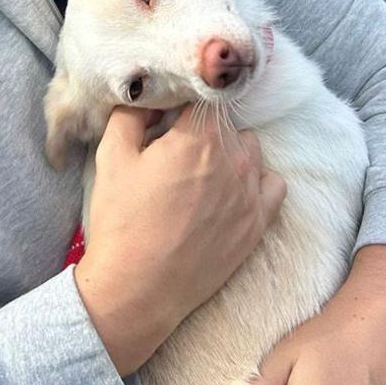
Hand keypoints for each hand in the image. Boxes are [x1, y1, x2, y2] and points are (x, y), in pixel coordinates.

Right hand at [75, 104, 286, 376]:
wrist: (140, 288)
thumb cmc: (123, 221)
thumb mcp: (112, 156)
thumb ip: (131, 113)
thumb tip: (149, 97)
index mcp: (199, 135)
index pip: (203, 96)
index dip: (184, 102)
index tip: (168, 117)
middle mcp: (235, 157)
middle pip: (227, 123)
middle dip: (203, 129)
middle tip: (176, 150)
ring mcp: (252, 191)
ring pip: (251, 150)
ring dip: (230, 152)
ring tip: (201, 173)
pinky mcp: (259, 222)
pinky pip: (273, 185)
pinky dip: (256, 181)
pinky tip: (231, 191)